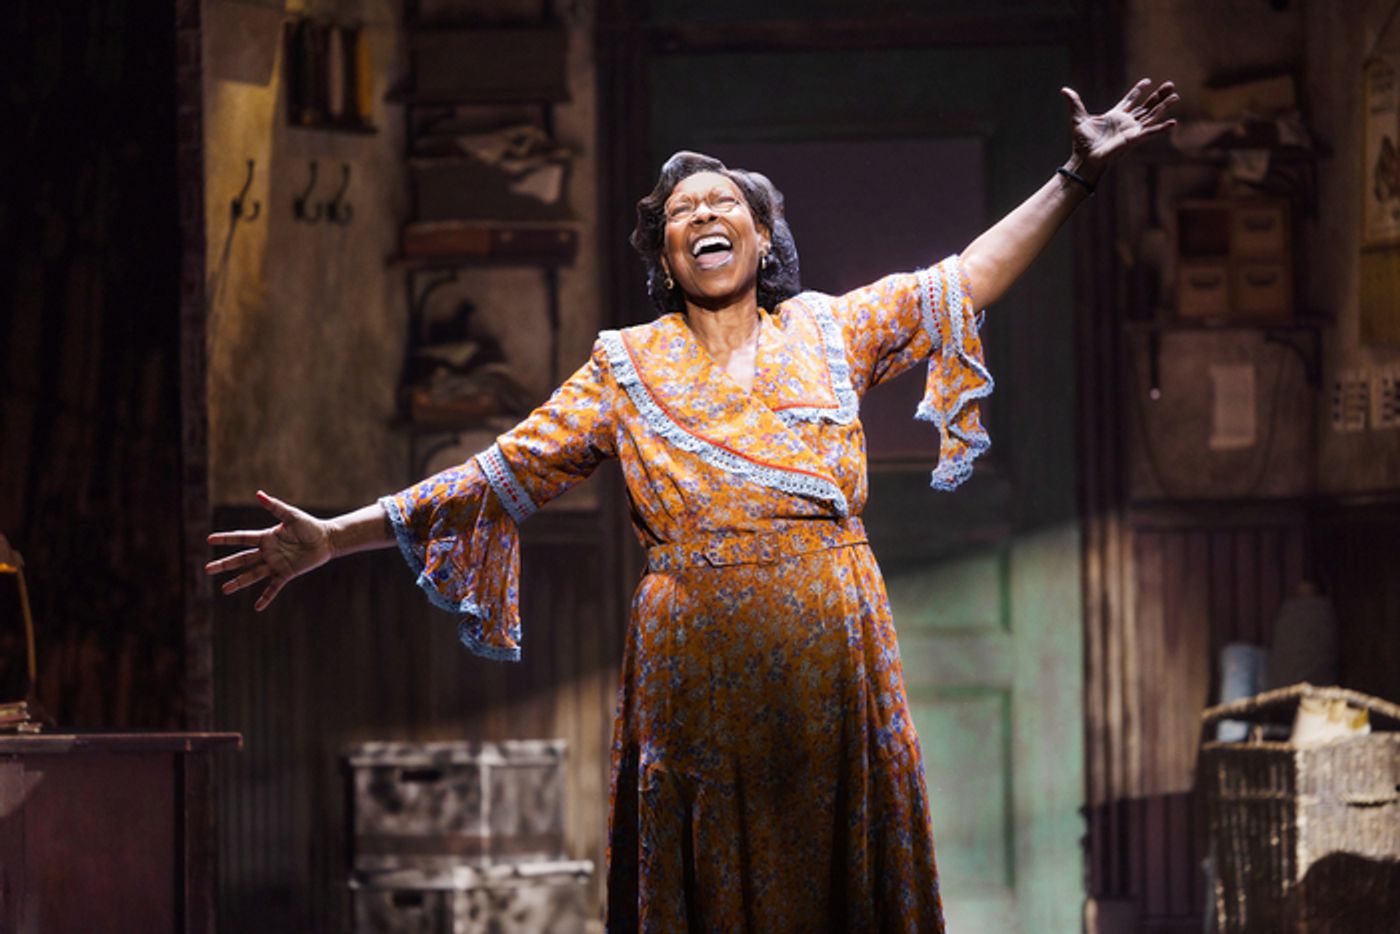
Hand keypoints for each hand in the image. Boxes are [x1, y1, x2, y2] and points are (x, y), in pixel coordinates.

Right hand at [205, 490, 332, 610]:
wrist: (326, 540)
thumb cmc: (309, 526)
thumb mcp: (291, 515)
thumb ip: (275, 507)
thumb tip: (258, 494)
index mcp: (266, 537)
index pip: (241, 538)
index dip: (226, 539)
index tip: (209, 540)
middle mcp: (267, 552)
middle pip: (241, 559)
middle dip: (224, 564)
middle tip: (207, 570)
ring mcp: (275, 564)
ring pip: (252, 575)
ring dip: (238, 582)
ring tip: (224, 590)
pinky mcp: (286, 574)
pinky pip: (274, 587)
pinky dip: (266, 597)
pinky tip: (257, 607)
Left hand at [1062, 79, 1178, 178]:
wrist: (1085, 159)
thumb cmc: (1081, 143)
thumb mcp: (1078, 118)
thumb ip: (1074, 103)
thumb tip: (1064, 90)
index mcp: (1115, 116)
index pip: (1129, 100)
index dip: (1137, 91)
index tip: (1147, 81)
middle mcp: (1126, 122)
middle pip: (1146, 106)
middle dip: (1158, 95)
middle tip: (1170, 84)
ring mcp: (1132, 130)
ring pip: (1152, 115)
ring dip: (1164, 106)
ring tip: (1177, 96)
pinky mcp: (1134, 139)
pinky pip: (1151, 132)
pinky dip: (1162, 128)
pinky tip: (1173, 122)